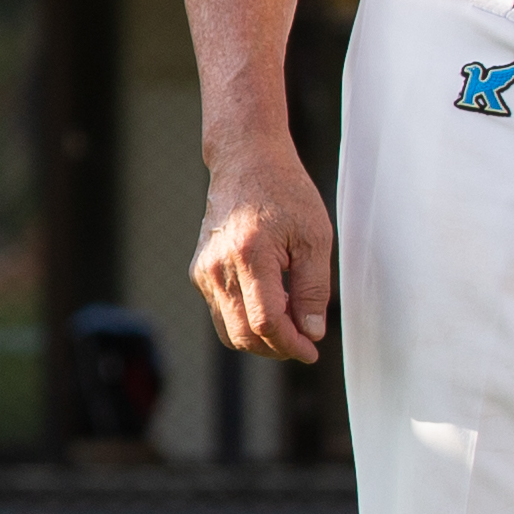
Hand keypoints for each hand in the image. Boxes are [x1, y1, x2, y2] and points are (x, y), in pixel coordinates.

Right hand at [191, 125, 334, 363]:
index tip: (311, 350)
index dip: (291, 345)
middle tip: (305, 342)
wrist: (246, 163)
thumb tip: (311, 331)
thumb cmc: (285, 193)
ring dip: (261, 338)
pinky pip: (222, 312)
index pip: (266, 322)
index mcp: (249, 255)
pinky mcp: (199, 272)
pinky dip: (247, 319)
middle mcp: (218, 267)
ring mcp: (203, 272)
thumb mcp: (314, 237)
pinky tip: (272, 301)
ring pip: (229, 330)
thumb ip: (313, 288)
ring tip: (290, 320)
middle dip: (277, 348)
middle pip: (244, 334)